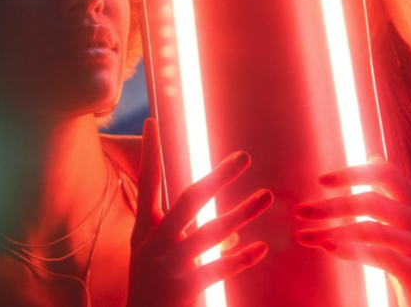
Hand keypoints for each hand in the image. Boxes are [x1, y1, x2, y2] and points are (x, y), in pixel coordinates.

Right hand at [127, 118, 272, 306]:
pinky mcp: (184, 288)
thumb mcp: (158, 258)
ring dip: (242, 211)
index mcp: (144, 230)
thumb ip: (191, 238)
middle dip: (218, 176)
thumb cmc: (151, 290)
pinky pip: (219, 268)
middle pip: (190, 199)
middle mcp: (154, 242)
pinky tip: (260, 247)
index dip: (149, 152)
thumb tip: (234, 230)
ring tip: (265, 196)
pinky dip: (240, 257)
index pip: (147, 182)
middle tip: (243, 156)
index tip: (151, 121)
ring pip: (212, 232)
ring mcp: (169, 264)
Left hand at [294, 157, 410, 306]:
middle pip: (372, 201)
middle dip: (332, 206)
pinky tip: (328, 247)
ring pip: (372, 229)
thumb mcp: (402, 223)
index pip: (385, 174)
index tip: (322, 181)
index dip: (353, 173)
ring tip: (305, 236)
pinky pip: (381, 256)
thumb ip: (388, 193)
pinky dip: (350, 250)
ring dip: (333, 230)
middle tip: (301, 212)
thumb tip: (373, 155)